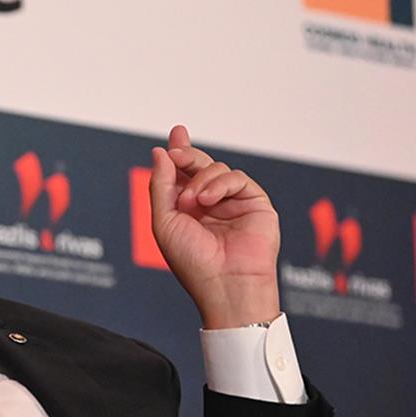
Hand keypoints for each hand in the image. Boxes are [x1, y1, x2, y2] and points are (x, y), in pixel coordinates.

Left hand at [149, 125, 280, 328]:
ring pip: (216, 169)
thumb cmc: (193, 261)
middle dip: (187, 155)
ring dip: (200, 179)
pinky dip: (220, 183)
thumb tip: (160, 153)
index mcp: (188, 209)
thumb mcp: (164, 221)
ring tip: (193, 201)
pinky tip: (208, 200)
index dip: (179, 153)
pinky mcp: (255, 202)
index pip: (183, 174)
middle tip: (177, 152)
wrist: (225, 283)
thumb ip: (161, 186)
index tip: (176, 134)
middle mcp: (211, 204)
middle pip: (199, 165)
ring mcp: (233, 202)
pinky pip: (237, 177)